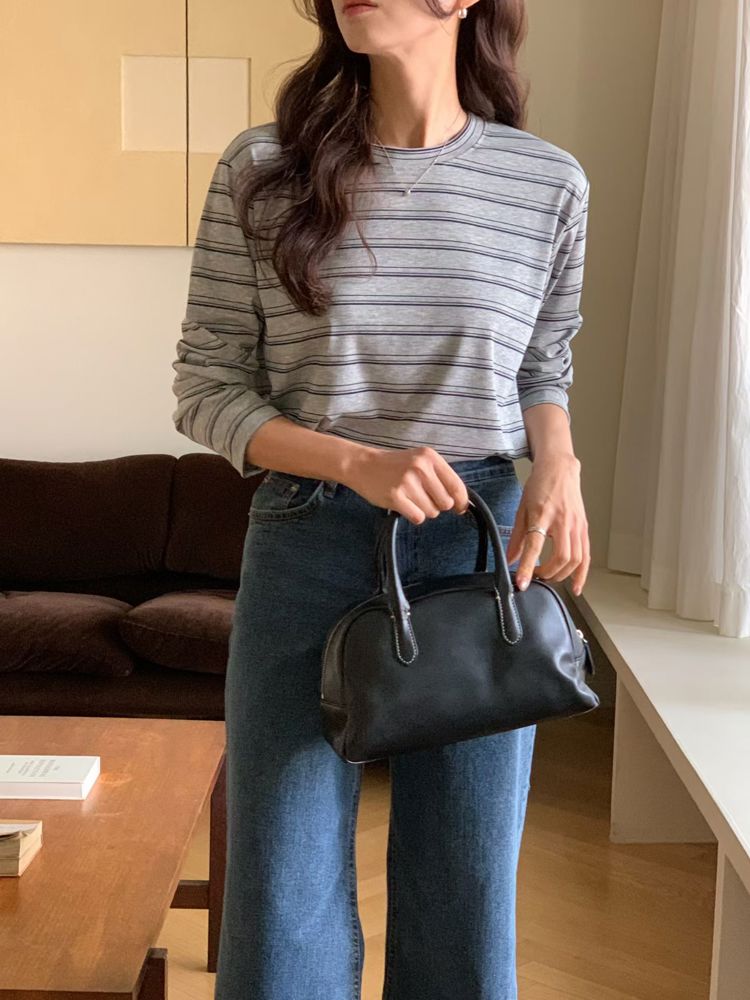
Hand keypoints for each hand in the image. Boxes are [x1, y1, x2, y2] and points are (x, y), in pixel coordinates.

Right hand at [343, 445, 469, 524]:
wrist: (362, 465)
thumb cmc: (394, 466)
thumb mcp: (419, 461)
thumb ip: (440, 477)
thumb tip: (460, 503)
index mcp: (430, 457)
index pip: (456, 485)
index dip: (462, 501)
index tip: (460, 509)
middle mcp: (421, 468)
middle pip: (446, 503)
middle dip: (437, 505)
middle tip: (422, 498)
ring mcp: (407, 482)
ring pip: (432, 512)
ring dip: (423, 510)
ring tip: (409, 498)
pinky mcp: (395, 497)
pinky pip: (418, 518)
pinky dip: (413, 515)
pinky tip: (403, 505)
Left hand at [505, 454, 589, 595]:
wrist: (560, 469)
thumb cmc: (540, 486)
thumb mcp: (522, 509)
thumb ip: (517, 537)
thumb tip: (510, 560)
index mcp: (543, 514)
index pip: (535, 546)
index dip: (528, 567)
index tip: (522, 583)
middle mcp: (563, 521)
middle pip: (561, 557)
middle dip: (548, 573)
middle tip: (535, 576)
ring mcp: (577, 525)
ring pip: (576, 559)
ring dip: (562, 575)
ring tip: (548, 577)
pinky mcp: (584, 528)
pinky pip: (586, 556)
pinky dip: (581, 574)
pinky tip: (575, 586)